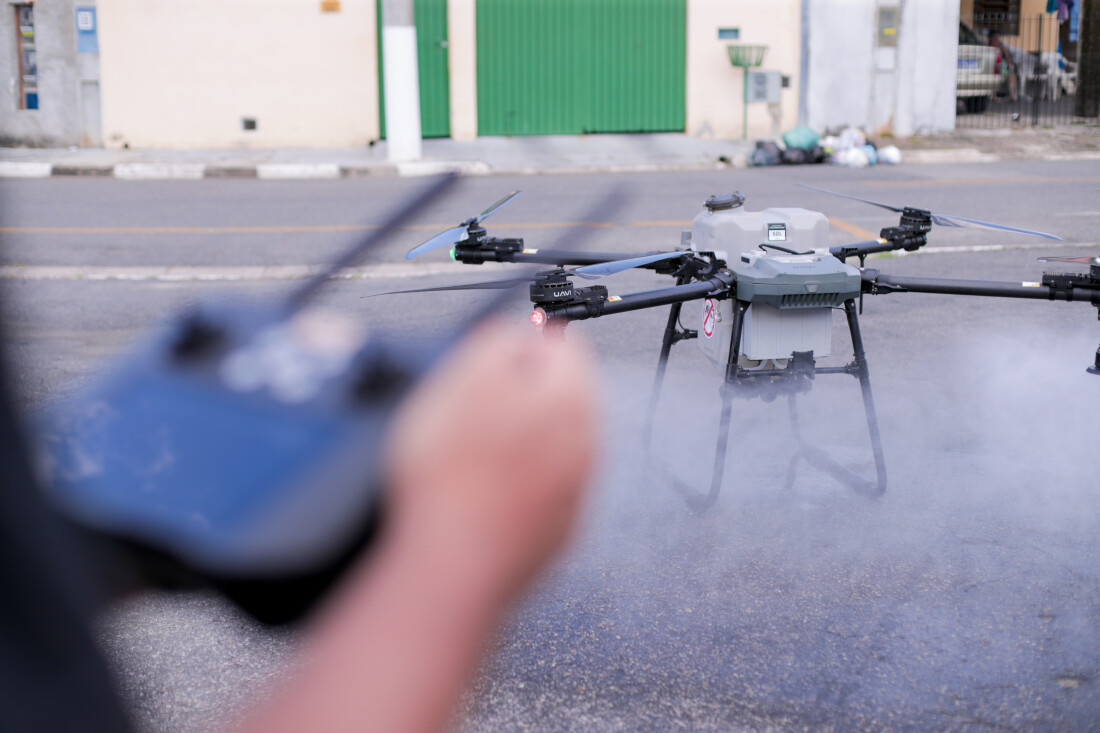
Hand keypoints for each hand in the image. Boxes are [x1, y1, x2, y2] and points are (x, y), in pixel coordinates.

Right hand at [383, 321, 597, 604]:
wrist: (451, 567)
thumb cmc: (451, 480)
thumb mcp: (460, 382)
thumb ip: (499, 342)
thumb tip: (519, 332)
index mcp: (572, 398)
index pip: (565, 343)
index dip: (522, 342)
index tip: (491, 358)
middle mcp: (589, 444)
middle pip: (560, 396)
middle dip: (521, 394)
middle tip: (470, 411)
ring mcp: (577, 491)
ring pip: (551, 444)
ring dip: (518, 440)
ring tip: (469, 457)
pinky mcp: (560, 529)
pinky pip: (540, 489)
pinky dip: (517, 485)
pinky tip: (480, 492)